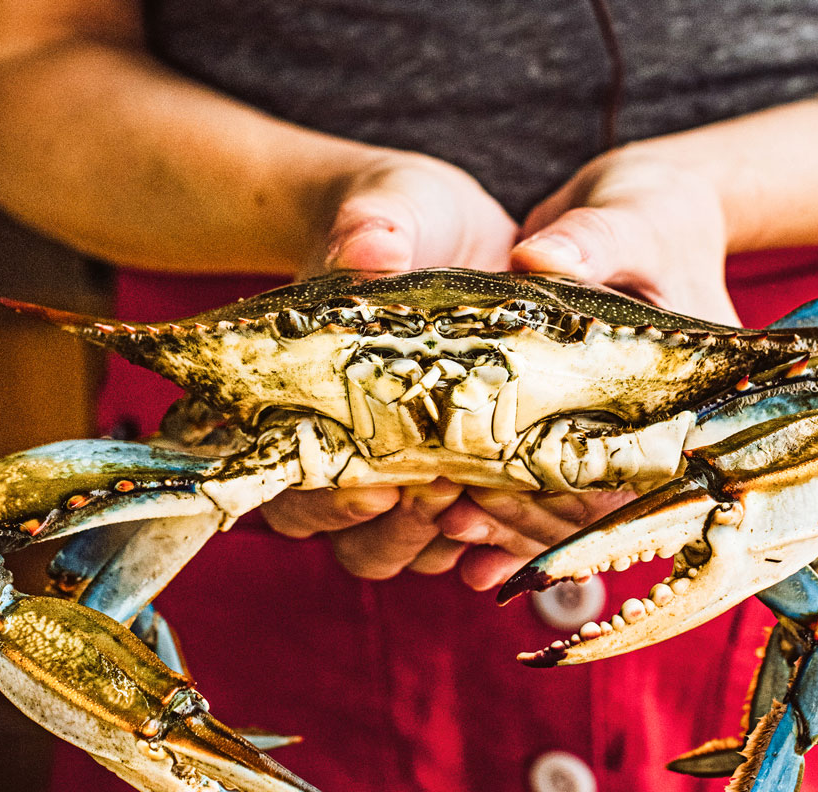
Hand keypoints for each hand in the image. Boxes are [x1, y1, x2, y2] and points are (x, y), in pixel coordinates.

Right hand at [261, 152, 516, 575]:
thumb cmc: (401, 219)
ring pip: (412, 555)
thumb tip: (369, 247)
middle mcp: (354, 457)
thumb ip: (371, 228)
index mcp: (309, 406)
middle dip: (395, 533)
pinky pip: (471, 543)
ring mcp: (414, 475)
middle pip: (354, 544)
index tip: (378, 480)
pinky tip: (524, 534)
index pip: (293, 488)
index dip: (327, 502)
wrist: (454, 232)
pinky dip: (494, 548)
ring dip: (445, 545)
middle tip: (442, 489)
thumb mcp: (388, 211)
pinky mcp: (472, 478)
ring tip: (489, 503)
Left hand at [427, 142, 734, 589]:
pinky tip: (452, 526)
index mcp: (686, 395)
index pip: (637, 474)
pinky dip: (499, 509)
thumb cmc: (656, 211)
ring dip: (505, 525)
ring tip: (446, 524)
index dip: (574, 500)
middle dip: (525, 522)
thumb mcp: (631, 219)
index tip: (506, 497)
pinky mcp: (568, 423)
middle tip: (455, 518)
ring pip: (560, 508)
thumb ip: (590, 240)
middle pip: (591, 505)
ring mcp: (604, 430)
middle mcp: (648, 428)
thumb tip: (535, 258)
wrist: (651, 207)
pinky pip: (538, 485)